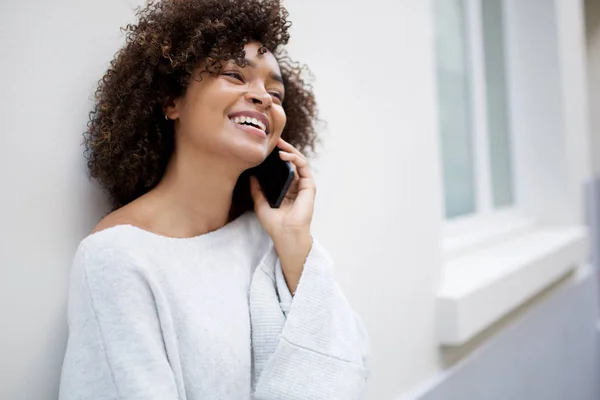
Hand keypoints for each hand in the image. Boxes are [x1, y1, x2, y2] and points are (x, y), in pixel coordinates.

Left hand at [250, 138, 315, 291]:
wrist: (285, 235)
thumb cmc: (275, 224)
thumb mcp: (260, 204)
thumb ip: (257, 190)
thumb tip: (251, 176)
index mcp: (287, 190)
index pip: (283, 168)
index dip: (276, 158)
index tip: (265, 148)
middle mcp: (296, 186)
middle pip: (291, 162)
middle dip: (283, 149)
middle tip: (272, 140)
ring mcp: (304, 185)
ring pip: (299, 161)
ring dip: (289, 150)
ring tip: (278, 143)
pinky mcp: (309, 186)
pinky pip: (304, 166)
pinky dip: (295, 157)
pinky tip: (284, 154)